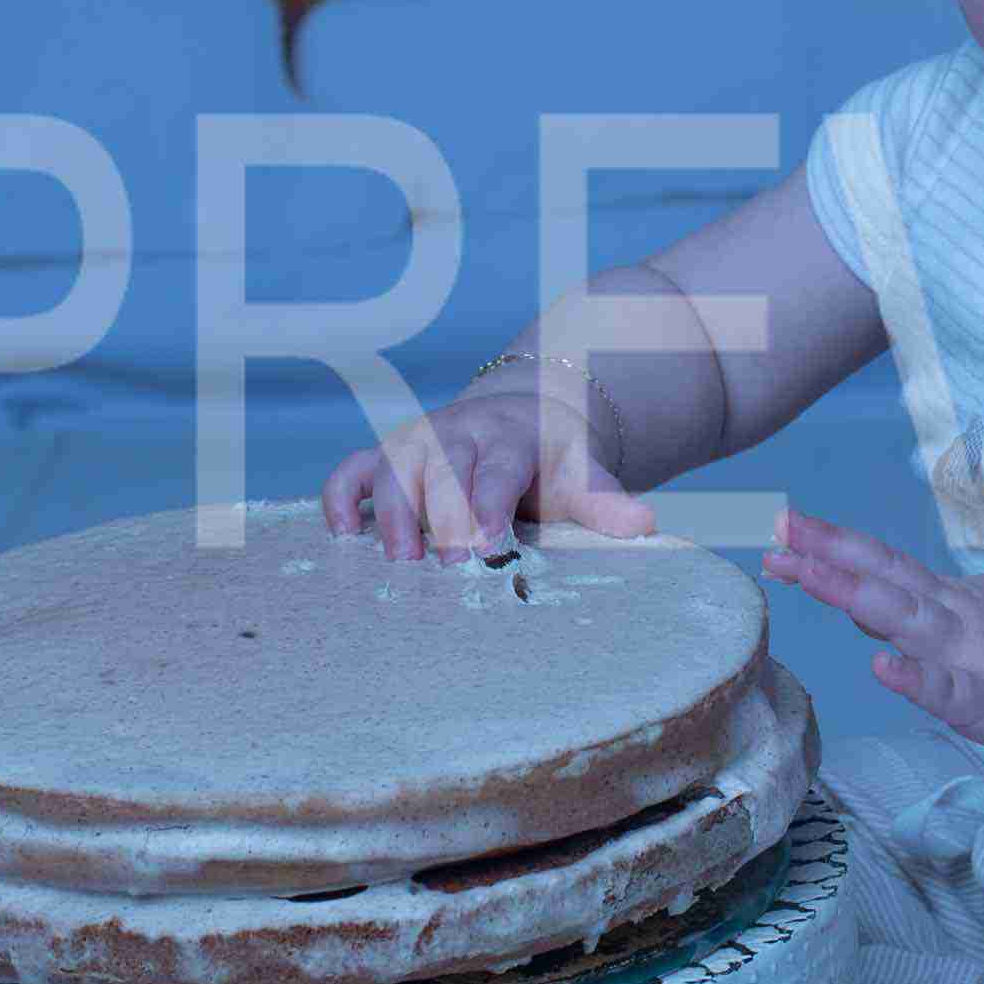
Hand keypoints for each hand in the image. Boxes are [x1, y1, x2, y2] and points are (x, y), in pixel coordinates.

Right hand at [323, 383, 655, 561]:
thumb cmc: (552, 465)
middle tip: (443, 566)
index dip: (488, 505)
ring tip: (398, 560)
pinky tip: (340, 534)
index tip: (487, 546)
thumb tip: (645, 523)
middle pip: (441, 467)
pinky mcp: (387, 456)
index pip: (497, 469)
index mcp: (511, 438)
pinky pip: (352, 468)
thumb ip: (605, 502)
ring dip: (389, 512)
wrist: (527, 417)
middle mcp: (459, 433)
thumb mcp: (582, 476)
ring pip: (392, 465)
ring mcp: (418, 441)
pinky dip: (339, 497)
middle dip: (439, 514)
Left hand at [765, 505, 983, 768]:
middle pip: (882, 578)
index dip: (833, 545)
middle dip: (825, 555)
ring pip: (905, 619)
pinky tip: (883, 669)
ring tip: (806, 574)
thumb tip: (863, 605)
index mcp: (951, 604)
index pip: (884, 567)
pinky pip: (948, 692)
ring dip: (852, 595)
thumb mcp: (981, 625)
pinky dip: (915, 680)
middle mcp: (953, 621)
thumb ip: (924, 616)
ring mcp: (971, 657)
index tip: (784, 529)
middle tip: (776, 531)